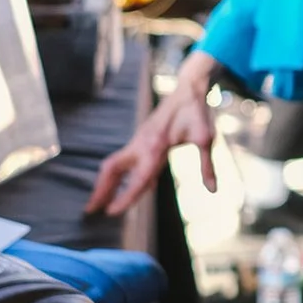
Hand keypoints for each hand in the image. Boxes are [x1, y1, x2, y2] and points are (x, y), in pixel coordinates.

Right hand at [86, 51, 219, 214]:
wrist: (188, 89)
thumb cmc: (198, 113)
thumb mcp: (207, 139)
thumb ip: (207, 166)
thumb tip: (213, 190)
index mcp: (156, 147)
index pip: (137, 179)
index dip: (124, 198)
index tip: (111, 213)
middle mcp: (142, 144)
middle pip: (112, 170)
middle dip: (100, 190)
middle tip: (89, 211)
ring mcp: (138, 140)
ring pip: (113, 164)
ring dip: (103, 183)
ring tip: (96, 203)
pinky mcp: (140, 137)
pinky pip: (122, 159)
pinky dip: (113, 174)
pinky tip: (115, 186)